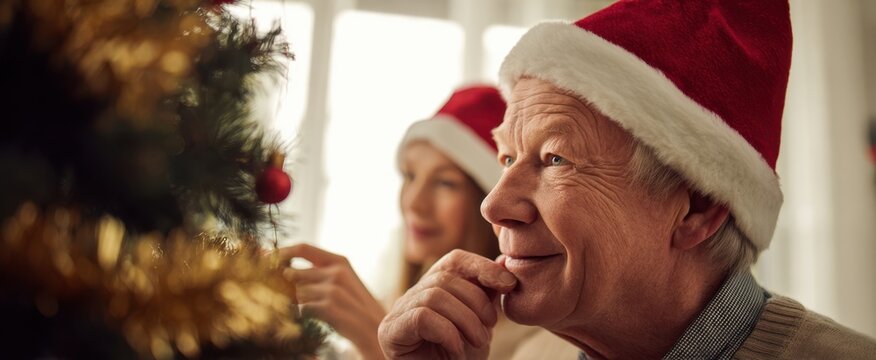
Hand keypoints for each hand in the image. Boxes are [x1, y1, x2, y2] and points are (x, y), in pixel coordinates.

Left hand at [275, 244, 386, 359]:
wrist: (375, 330)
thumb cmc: (353, 308)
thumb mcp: (341, 283)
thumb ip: (317, 274)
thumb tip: (285, 272)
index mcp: (339, 261)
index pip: (303, 248)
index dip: (281, 252)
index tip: (263, 259)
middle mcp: (336, 271)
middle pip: (294, 272)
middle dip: (280, 284)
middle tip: (272, 292)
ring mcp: (333, 289)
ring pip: (295, 292)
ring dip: (290, 302)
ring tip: (295, 310)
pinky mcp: (329, 307)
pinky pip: (301, 308)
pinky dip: (299, 315)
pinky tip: (308, 320)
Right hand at [378, 250, 517, 358]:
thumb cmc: (460, 356)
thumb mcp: (481, 321)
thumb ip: (488, 292)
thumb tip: (504, 261)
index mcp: (433, 287)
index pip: (454, 260)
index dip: (482, 266)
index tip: (509, 284)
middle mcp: (412, 295)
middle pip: (445, 278)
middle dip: (477, 302)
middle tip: (489, 330)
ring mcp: (398, 312)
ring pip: (434, 296)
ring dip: (465, 320)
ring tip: (477, 342)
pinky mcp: (390, 332)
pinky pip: (421, 317)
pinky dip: (446, 333)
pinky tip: (456, 350)